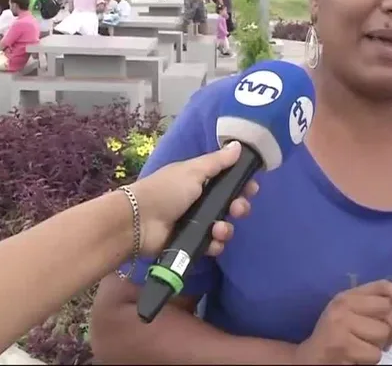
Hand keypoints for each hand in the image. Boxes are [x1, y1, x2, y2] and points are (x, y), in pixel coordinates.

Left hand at [128, 142, 255, 257]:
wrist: (139, 221)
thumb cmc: (166, 190)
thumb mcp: (193, 171)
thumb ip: (218, 162)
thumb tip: (239, 146)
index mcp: (201, 181)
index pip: (229, 182)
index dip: (242, 185)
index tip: (252, 187)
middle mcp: (201, 202)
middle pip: (231, 205)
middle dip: (239, 207)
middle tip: (237, 208)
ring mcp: (197, 224)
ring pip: (225, 227)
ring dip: (227, 228)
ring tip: (218, 229)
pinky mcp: (193, 243)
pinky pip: (214, 245)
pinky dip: (215, 244)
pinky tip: (211, 241)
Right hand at [294, 280, 391, 364]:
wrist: (309, 359)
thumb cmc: (334, 337)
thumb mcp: (348, 315)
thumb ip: (369, 307)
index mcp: (346, 296)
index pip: (382, 287)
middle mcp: (343, 306)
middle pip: (387, 312)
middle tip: (386, 341)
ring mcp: (341, 325)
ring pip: (383, 335)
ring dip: (378, 348)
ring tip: (362, 349)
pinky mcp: (342, 345)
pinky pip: (374, 354)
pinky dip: (369, 361)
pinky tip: (355, 358)